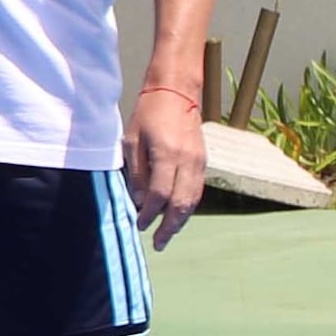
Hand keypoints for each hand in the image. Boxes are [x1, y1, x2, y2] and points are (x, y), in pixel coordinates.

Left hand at [126, 81, 206, 248]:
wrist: (176, 93)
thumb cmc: (148, 114)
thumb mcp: (132, 141)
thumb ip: (137, 172)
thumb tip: (140, 201)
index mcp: (167, 154)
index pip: (160, 195)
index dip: (149, 214)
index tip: (139, 225)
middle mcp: (187, 161)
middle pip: (182, 203)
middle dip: (169, 227)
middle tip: (158, 243)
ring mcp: (198, 162)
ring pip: (193, 200)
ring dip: (181, 221)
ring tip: (168, 235)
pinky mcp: (203, 162)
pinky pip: (197, 191)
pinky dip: (187, 207)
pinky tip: (177, 216)